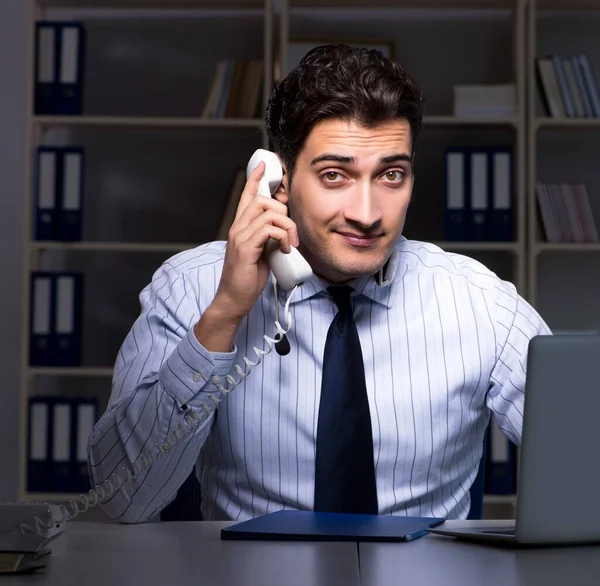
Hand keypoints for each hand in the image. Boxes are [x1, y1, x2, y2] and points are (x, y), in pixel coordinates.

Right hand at [212, 161, 298, 323]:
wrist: (234, 299)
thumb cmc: (248, 279)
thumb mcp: (263, 252)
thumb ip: (270, 237)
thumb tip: (285, 227)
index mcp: (240, 227)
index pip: (246, 196)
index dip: (256, 179)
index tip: (264, 166)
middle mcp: (237, 227)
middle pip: (263, 199)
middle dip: (284, 210)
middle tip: (292, 233)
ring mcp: (240, 236)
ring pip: (269, 212)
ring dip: (288, 226)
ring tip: (291, 244)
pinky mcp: (245, 247)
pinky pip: (270, 229)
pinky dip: (283, 237)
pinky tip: (285, 250)